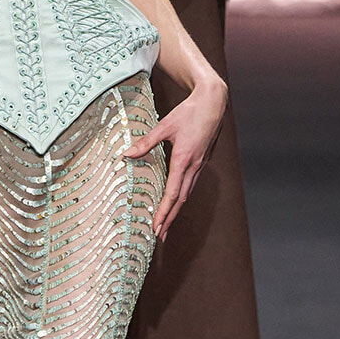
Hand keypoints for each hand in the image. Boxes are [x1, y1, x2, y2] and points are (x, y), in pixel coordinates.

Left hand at [125, 75, 228, 241]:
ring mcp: (200, 165)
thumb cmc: (189, 112)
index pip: (172, 193)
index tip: (157, 226)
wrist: (213, 102)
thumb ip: (145, 142)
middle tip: (160, 236)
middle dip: (170, 219)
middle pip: (181, 199)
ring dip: (176, 210)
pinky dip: (182, 197)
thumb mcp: (164, 126)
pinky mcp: (202, 161)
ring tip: (166, 225)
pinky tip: (176, 201)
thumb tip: (126, 155)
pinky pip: (191, 184)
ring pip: (187, 193)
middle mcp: (194, 166)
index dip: (164, 212)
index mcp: (184, 159)